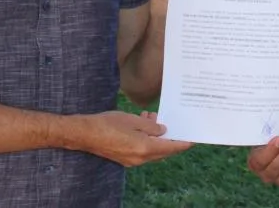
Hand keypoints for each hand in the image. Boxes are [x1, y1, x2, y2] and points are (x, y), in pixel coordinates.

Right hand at [74, 110, 191, 166]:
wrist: (85, 134)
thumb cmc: (108, 124)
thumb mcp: (133, 120)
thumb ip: (151, 127)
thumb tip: (163, 131)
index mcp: (145, 148)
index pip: (171, 148)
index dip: (183, 143)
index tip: (193, 139)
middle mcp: (140, 159)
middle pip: (163, 150)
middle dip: (169, 137)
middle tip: (172, 122)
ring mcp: (132, 161)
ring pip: (152, 149)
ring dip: (155, 136)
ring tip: (152, 118)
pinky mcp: (124, 158)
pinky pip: (141, 150)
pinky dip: (146, 139)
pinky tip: (141, 125)